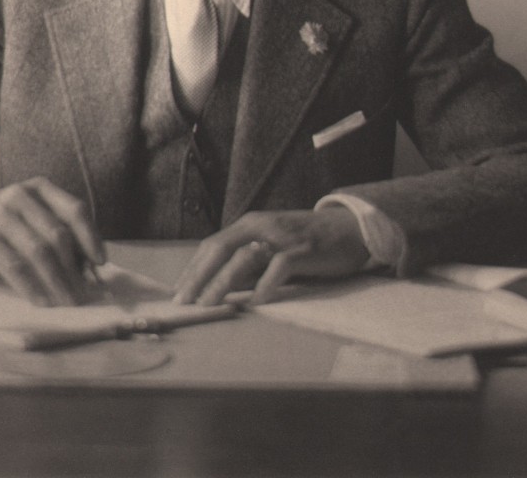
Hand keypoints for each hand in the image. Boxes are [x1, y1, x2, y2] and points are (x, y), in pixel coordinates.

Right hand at [0, 177, 104, 305]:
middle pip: (58, 234)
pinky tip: (42, 301)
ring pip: (39, 252)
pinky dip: (32, 286)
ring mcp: (1, 215)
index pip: (75, 209)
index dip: (91, 237)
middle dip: (74, 268)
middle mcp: (21, 196)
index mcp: (40, 188)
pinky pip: (15, 266)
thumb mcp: (30, 215)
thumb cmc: (4, 223)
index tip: (100, 263)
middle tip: (84, 293)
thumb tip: (89, 267)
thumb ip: (57, 231)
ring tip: (66, 301)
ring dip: (57, 281)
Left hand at [173, 207, 369, 305]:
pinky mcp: (303, 249)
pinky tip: (256, 301)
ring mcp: (281, 236)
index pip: (212, 245)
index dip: (193, 268)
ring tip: (209, 303)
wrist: (349, 228)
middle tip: (185, 301)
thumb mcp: (271, 248)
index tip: (178, 291)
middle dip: (199, 276)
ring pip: (244, 257)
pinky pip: (279, 266)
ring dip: (223, 282)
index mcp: (250, 224)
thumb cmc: (307, 242)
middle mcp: (261, 226)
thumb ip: (248, 264)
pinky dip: (265, 285)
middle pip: (221, 249)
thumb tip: (220, 287)